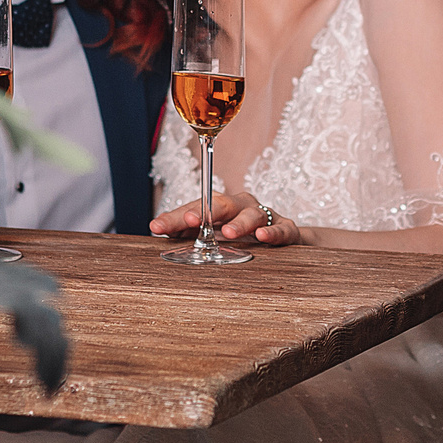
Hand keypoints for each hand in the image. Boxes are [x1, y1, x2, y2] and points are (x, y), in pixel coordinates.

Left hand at [150, 188, 303, 246]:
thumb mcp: (214, 235)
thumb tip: (158, 229)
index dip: (176, 217)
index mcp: (220, 206)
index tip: (158, 226)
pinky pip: (281, 228)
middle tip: (191, 220)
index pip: (194, 208)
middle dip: (205, 211)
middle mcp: (240, 206)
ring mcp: (264, 215)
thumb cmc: (243, 236)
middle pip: (221, 204)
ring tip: (229, 233)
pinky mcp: (285, 228)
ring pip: (252, 214)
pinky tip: (262, 237)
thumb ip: (188, 232)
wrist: (284, 238)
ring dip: (239, 223)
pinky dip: (272, 232)